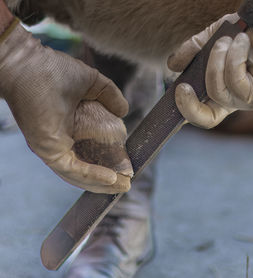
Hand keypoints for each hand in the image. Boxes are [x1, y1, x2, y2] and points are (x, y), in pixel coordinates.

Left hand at [0, 20, 132, 192]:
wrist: (32, 66)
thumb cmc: (55, 70)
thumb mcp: (94, 84)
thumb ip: (110, 96)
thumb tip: (124, 112)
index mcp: (69, 127)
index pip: (91, 150)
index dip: (109, 160)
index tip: (127, 166)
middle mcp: (61, 141)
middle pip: (87, 167)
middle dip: (107, 179)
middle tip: (127, 183)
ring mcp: (54, 148)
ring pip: (80, 174)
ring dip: (102, 183)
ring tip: (123, 186)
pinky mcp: (49, 151)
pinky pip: (73, 170)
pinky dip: (93, 176)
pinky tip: (111, 178)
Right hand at [168, 11, 252, 128]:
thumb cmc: (250, 32)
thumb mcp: (215, 37)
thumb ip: (194, 50)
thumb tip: (171, 66)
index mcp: (220, 89)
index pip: (200, 110)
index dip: (185, 110)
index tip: (174, 93)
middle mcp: (233, 100)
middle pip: (207, 119)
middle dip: (189, 106)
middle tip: (182, 87)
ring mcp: (246, 100)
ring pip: (217, 92)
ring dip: (216, 61)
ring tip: (227, 40)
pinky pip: (235, 82)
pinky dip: (235, 57)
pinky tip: (242, 41)